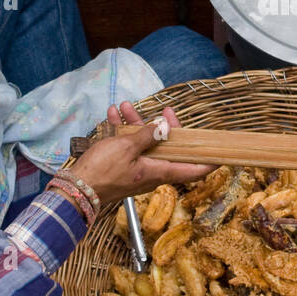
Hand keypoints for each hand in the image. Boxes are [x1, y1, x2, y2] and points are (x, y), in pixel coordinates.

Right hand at [67, 101, 211, 203]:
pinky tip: (113, 115)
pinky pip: (126, 147)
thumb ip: (146, 136)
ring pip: (142, 143)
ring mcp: (135, 170)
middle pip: (167, 149)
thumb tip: (165, 128)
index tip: (221, 155)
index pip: (192, 170)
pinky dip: (121, 131)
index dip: (208, 163)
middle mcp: (151, 172)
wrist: (75, 190)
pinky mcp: (120, 168)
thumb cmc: (103, 170)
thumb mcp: (126, 148)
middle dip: (166, 128)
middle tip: (165, 111)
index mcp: (159, 171)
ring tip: (127, 105)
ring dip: (136, 124)